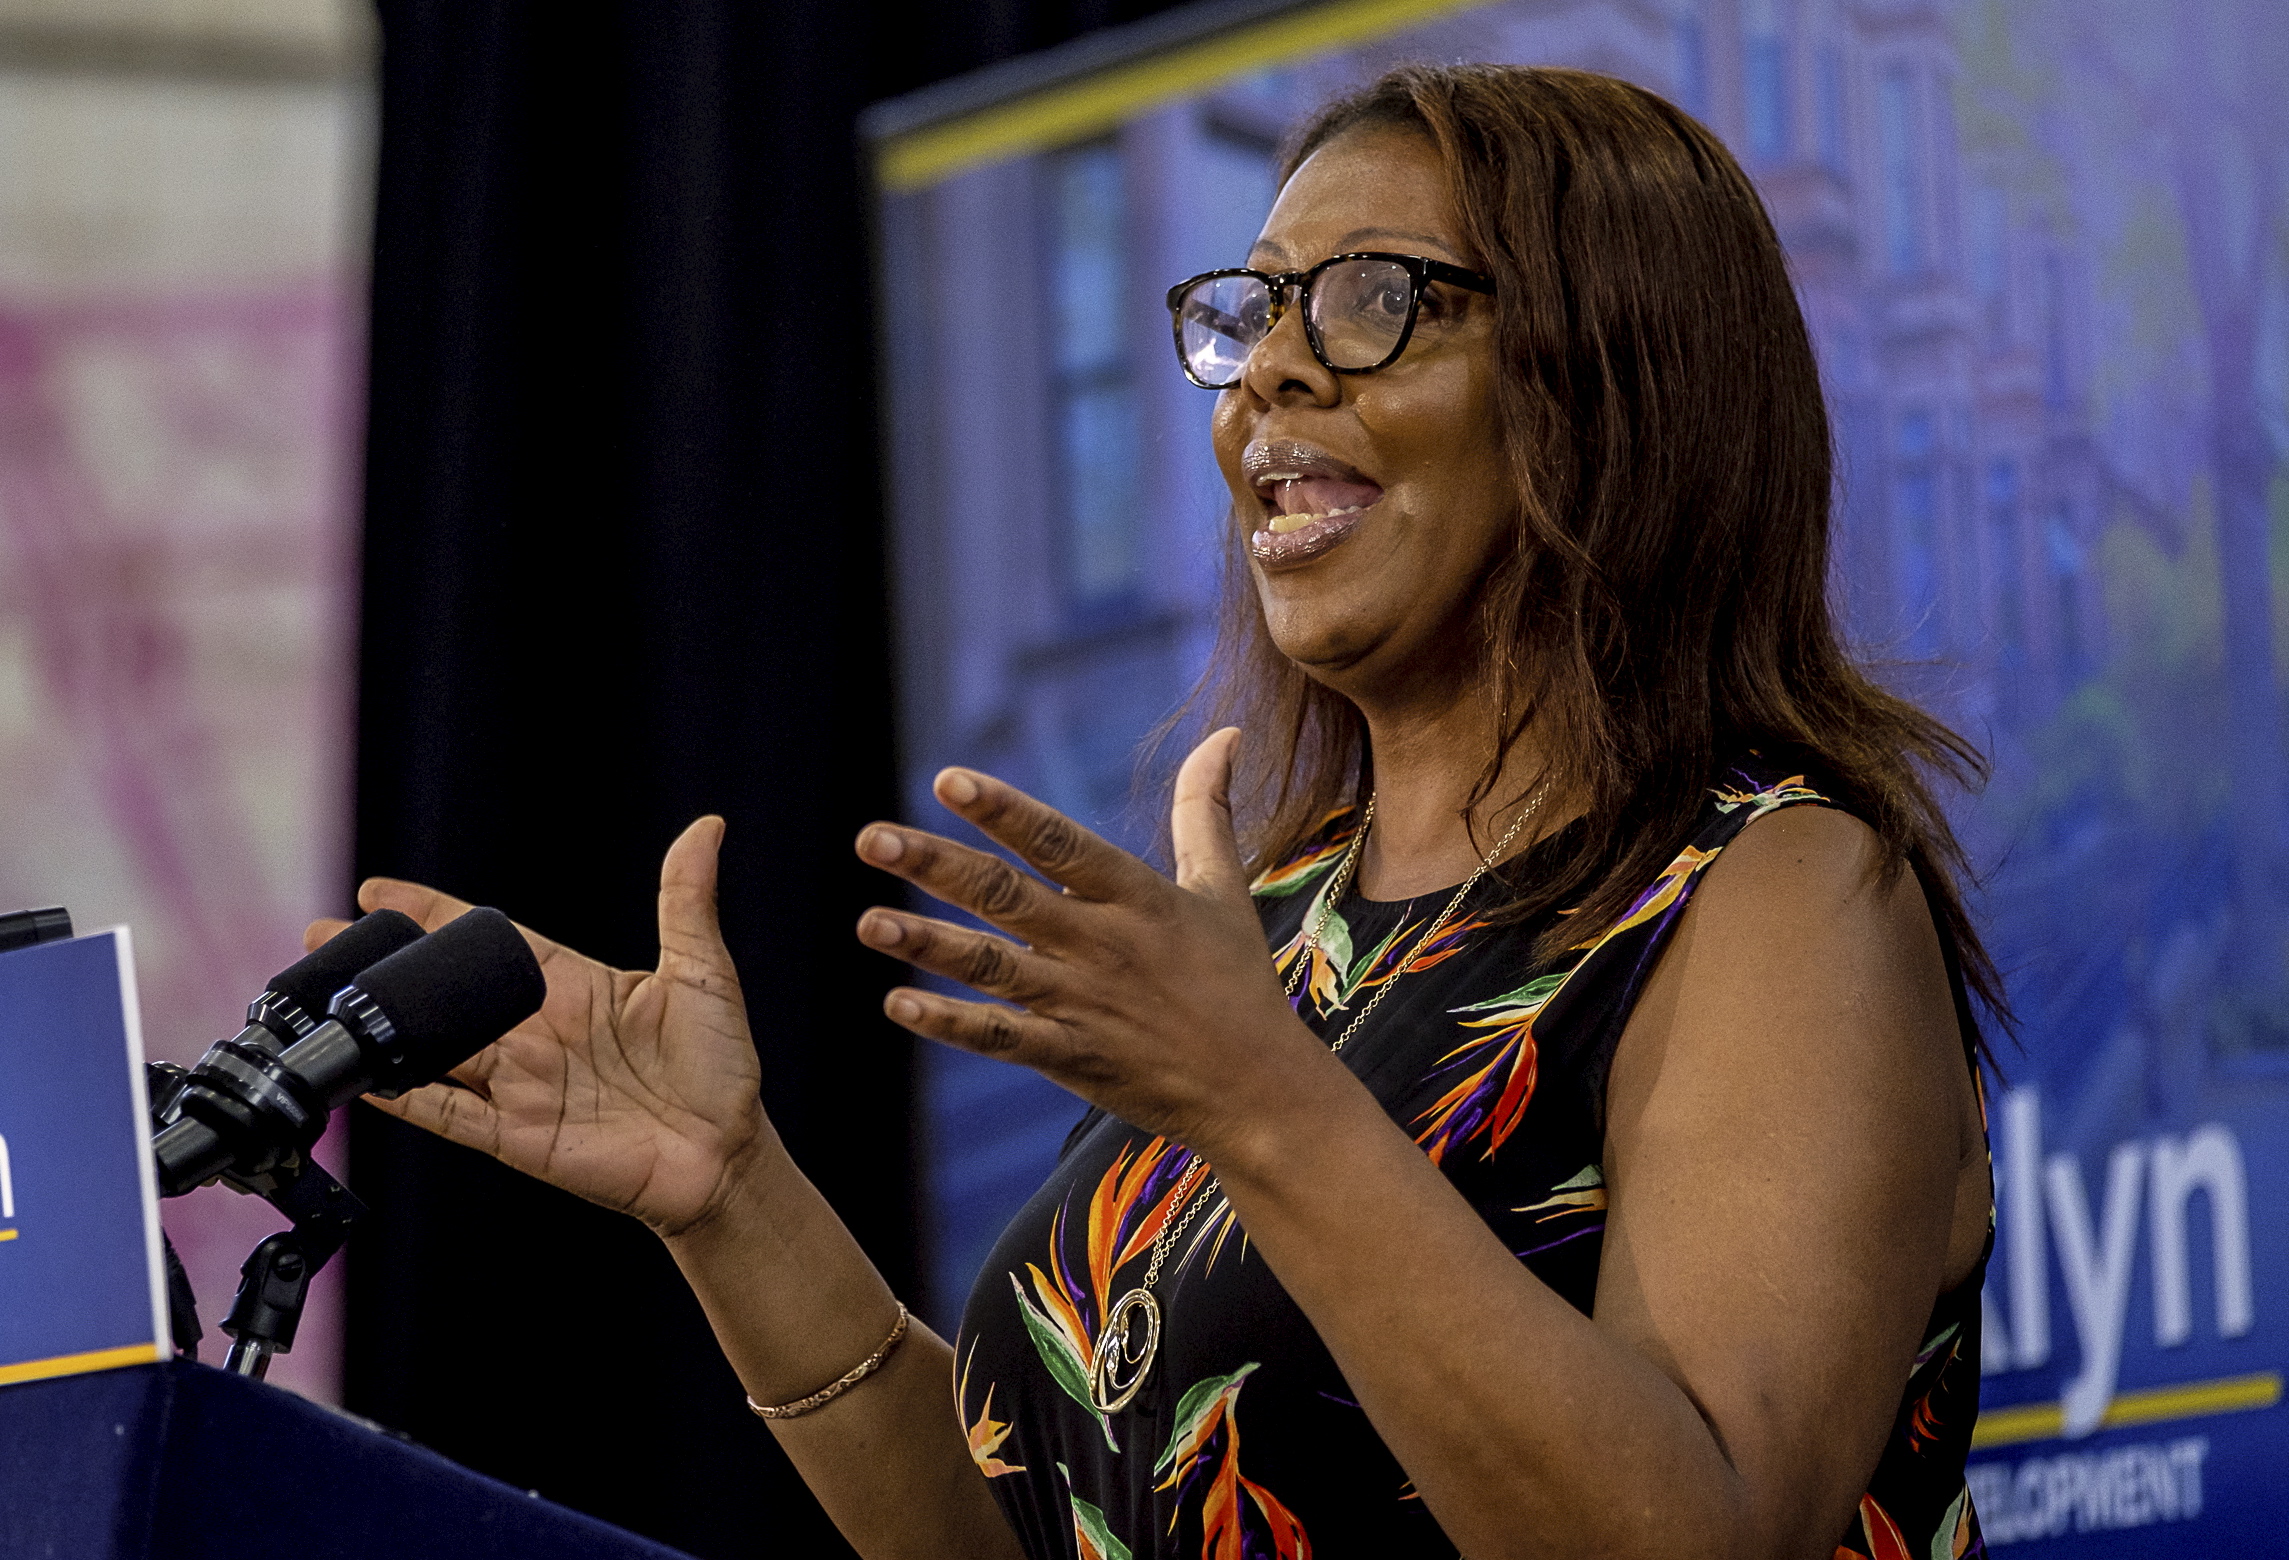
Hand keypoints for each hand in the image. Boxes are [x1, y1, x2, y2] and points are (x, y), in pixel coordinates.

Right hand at [304, 818, 765, 1236]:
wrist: (726, 1156)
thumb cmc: (720, 1066)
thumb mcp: (703, 974)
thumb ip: (686, 902)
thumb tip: (709, 827)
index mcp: (571, 987)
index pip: (489, 939)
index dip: (435, 912)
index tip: (378, 888)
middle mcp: (535, 1032)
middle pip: (444, 991)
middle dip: (385, 964)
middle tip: (324, 935)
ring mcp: (522, 1084)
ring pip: (434, 1048)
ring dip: (382, 1025)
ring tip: (323, 998)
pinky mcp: (518, 1135)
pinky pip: (448, 1113)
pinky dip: (406, 1098)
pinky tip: (365, 1079)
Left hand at [854, 729, 1333, 1154]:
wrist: (1258, 1090)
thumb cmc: (1238, 983)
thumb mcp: (1223, 887)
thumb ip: (1205, 809)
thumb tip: (1224, 734)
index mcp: (1135, 896)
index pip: (1058, 842)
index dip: (1003, 810)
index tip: (948, 780)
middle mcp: (1101, 943)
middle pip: (1007, 896)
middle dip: (937, 865)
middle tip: (871, 839)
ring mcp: (1082, 1002)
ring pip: (991, 965)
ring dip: (926, 943)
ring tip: (868, 921)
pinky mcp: (1072, 1057)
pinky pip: (1002, 1039)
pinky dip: (951, 1024)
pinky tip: (900, 1004)